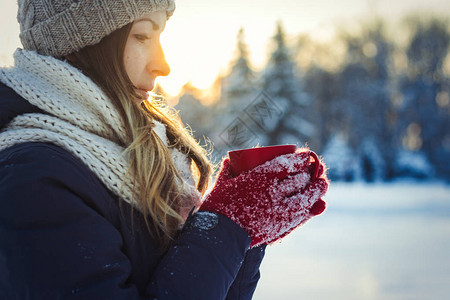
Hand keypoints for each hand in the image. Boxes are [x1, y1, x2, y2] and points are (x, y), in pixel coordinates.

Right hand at [199, 148, 327, 246]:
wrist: (221, 235)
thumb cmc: (219, 206)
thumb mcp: (222, 184)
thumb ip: (228, 170)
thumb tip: (230, 160)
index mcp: (259, 178)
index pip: (287, 164)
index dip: (300, 159)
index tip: (307, 156)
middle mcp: (273, 192)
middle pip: (299, 180)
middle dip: (308, 173)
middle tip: (313, 170)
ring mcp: (279, 210)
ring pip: (305, 197)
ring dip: (316, 190)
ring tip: (322, 184)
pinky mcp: (281, 226)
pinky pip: (301, 215)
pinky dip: (310, 208)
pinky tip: (315, 204)